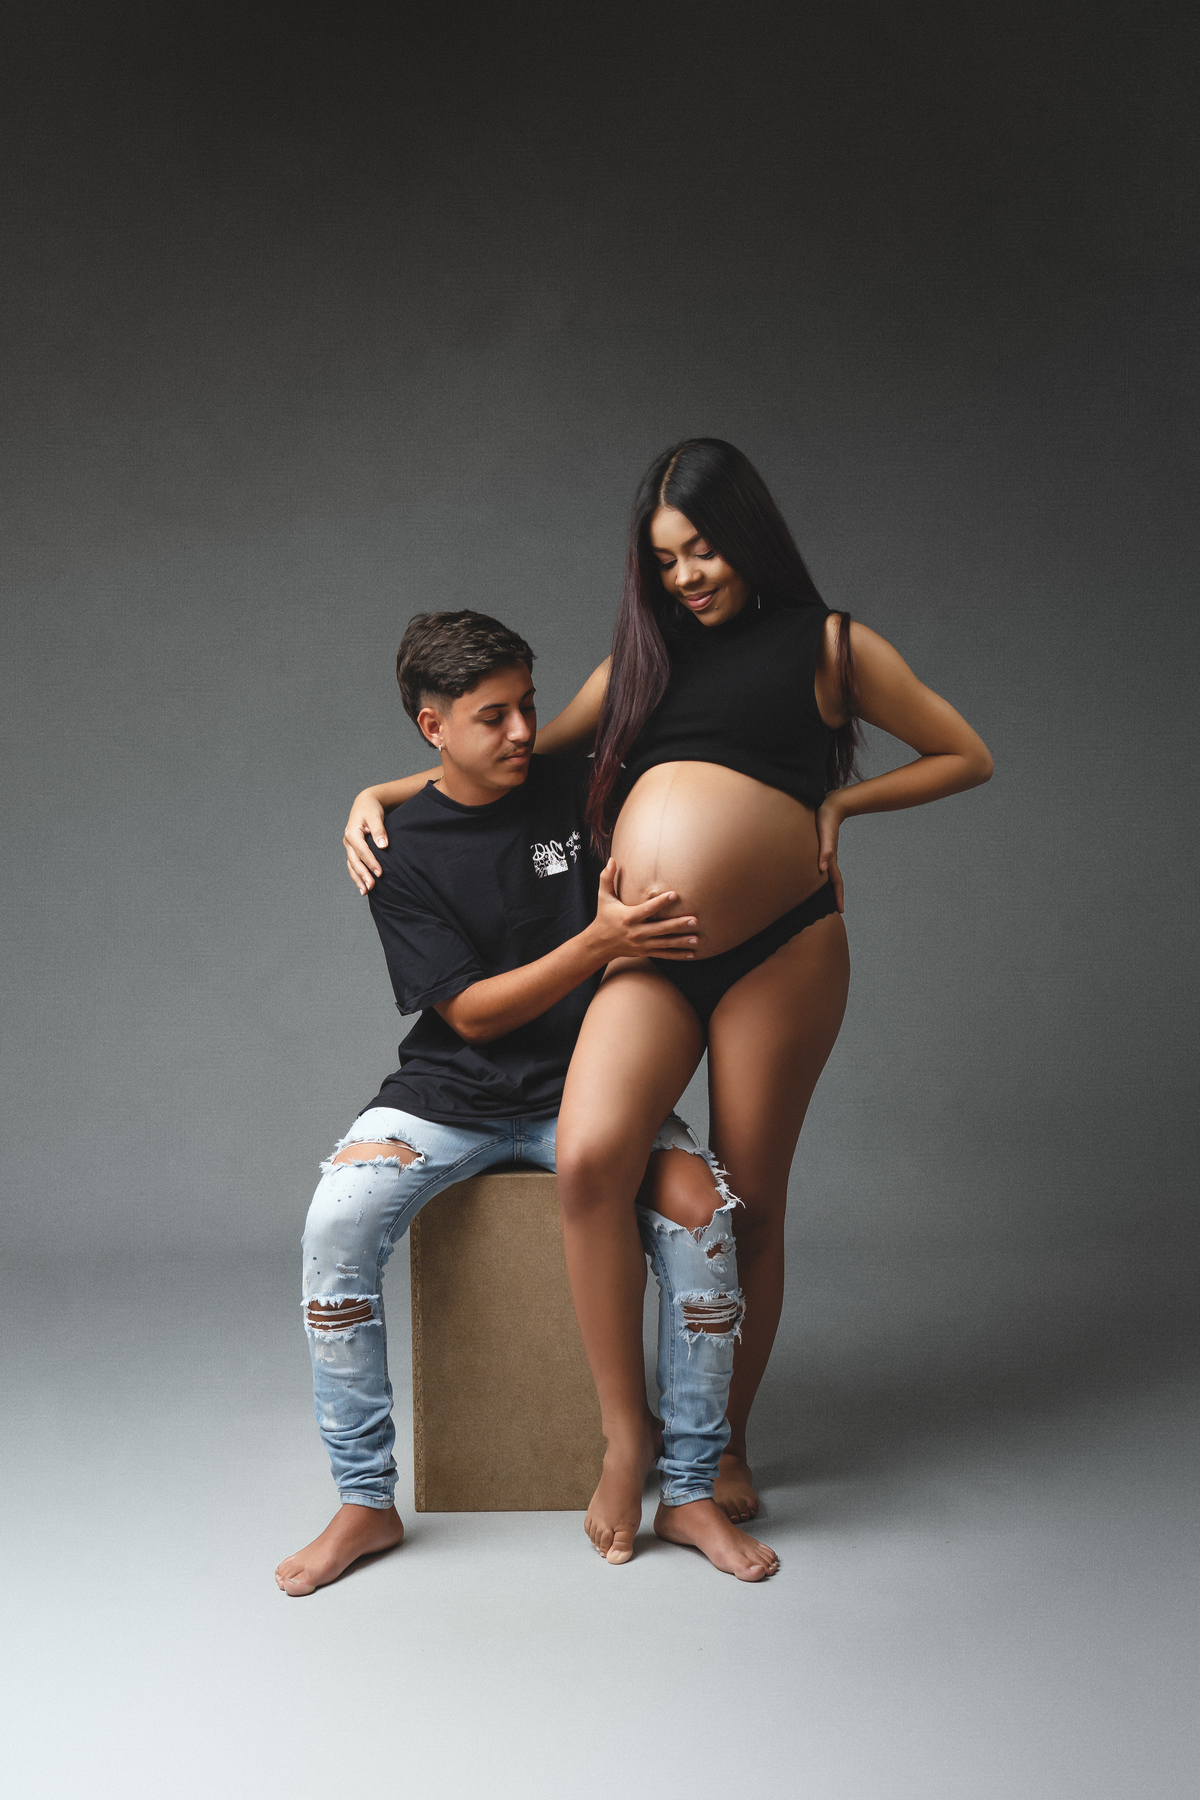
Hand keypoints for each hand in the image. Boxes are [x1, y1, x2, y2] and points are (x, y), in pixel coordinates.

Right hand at [344, 791, 387, 894]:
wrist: (365, 804)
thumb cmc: (371, 809)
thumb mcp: (376, 816)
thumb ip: (379, 830)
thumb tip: (382, 845)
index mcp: (352, 832)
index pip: (361, 851)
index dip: (370, 863)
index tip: (380, 873)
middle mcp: (348, 841)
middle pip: (354, 861)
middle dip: (363, 875)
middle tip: (372, 887)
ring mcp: (349, 846)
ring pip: (351, 865)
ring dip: (358, 879)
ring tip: (365, 892)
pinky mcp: (352, 850)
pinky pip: (353, 865)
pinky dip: (357, 875)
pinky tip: (362, 886)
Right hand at [586, 860, 699, 961]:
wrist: (600, 944)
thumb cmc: (604, 917)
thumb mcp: (603, 898)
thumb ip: (607, 879)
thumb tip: (611, 860)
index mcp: (628, 917)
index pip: (647, 909)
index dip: (661, 902)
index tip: (675, 894)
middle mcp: (636, 932)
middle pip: (660, 928)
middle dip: (678, 925)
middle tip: (694, 920)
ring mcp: (642, 944)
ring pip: (665, 943)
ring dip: (681, 941)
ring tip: (697, 938)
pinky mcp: (646, 952)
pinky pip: (664, 954)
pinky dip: (678, 955)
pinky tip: (692, 953)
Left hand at [815, 798, 844, 913]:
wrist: (830, 804)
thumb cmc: (826, 818)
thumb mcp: (825, 834)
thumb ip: (825, 850)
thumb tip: (822, 869)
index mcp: (830, 858)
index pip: (836, 882)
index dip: (837, 896)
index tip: (840, 911)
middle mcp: (828, 858)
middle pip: (833, 881)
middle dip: (834, 896)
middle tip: (834, 910)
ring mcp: (825, 853)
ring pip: (827, 874)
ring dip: (828, 887)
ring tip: (825, 898)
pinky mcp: (820, 847)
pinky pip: (821, 865)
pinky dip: (821, 875)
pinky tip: (817, 876)